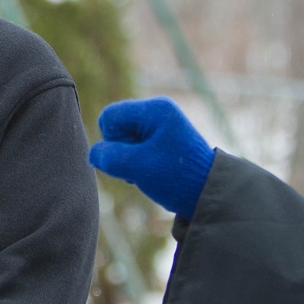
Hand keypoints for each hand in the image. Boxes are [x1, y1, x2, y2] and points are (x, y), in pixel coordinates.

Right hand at [88, 97, 215, 219]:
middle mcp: (158, 111)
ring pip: (123, 138)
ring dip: (128, 158)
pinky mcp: (162, 138)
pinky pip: (135, 145)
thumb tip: (94, 154)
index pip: (109, 117)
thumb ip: (108, 157)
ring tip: (148, 172)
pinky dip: (137, 161)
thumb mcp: (137, 167)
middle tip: (141, 168)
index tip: (132, 159)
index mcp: (154, 110)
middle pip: (115, 126)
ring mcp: (161, 124)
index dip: (111, 141)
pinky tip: (151, 172)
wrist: (208, 193)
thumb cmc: (177, 178)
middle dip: (120, 151)